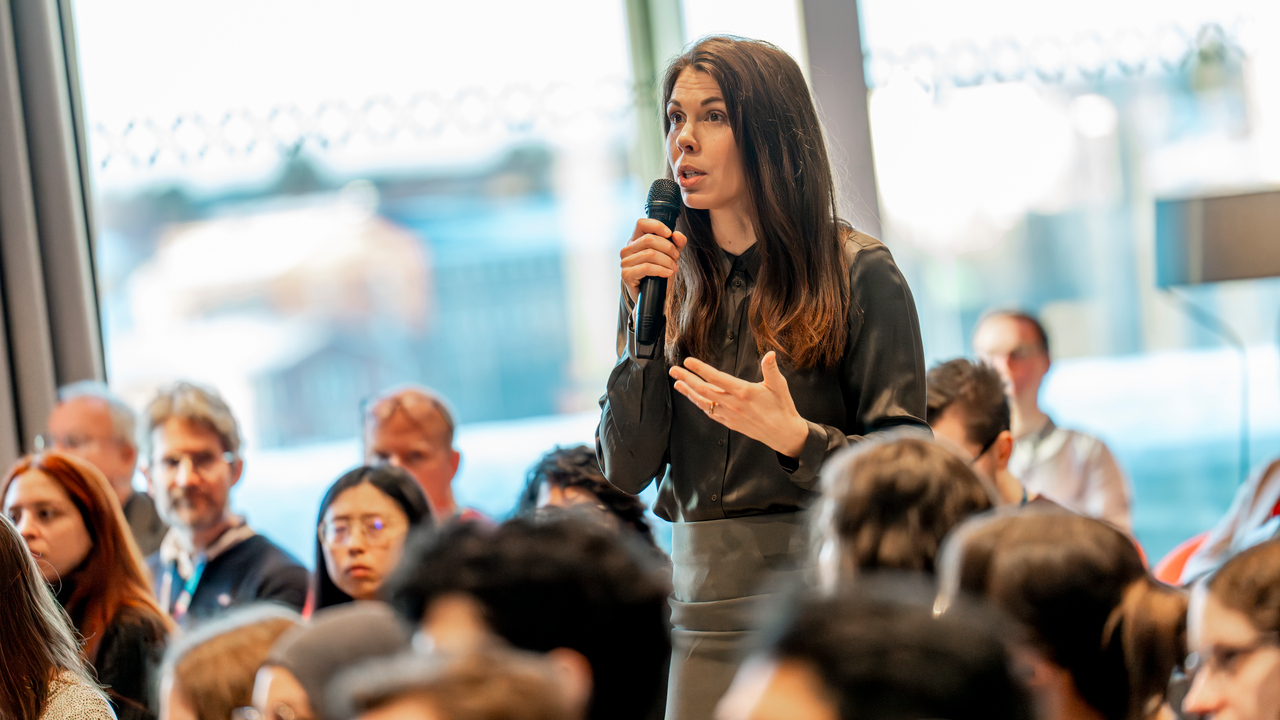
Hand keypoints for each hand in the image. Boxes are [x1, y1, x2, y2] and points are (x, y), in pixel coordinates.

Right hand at [621, 218, 686, 301]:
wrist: (654, 297)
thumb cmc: (660, 274)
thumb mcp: (671, 256)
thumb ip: (676, 244)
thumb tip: (677, 235)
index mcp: (635, 241)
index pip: (641, 223)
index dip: (657, 226)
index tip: (670, 234)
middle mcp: (627, 250)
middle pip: (648, 239)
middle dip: (668, 248)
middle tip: (676, 257)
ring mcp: (625, 262)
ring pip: (650, 254)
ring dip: (667, 261)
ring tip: (673, 268)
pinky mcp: (626, 275)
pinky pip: (646, 267)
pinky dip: (661, 270)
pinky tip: (667, 273)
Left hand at [670, 351, 809, 457]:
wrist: (784, 434)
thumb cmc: (782, 407)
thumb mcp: (779, 385)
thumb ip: (771, 369)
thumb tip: (770, 354)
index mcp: (743, 392)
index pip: (716, 377)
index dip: (700, 369)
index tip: (688, 361)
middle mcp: (733, 404)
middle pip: (704, 389)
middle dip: (687, 379)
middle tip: (674, 370)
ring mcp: (730, 415)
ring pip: (704, 402)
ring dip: (689, 393)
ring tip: (677, 384)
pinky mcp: (730, 423)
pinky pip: (710, 413)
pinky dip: (700, 404)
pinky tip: (694, 399)